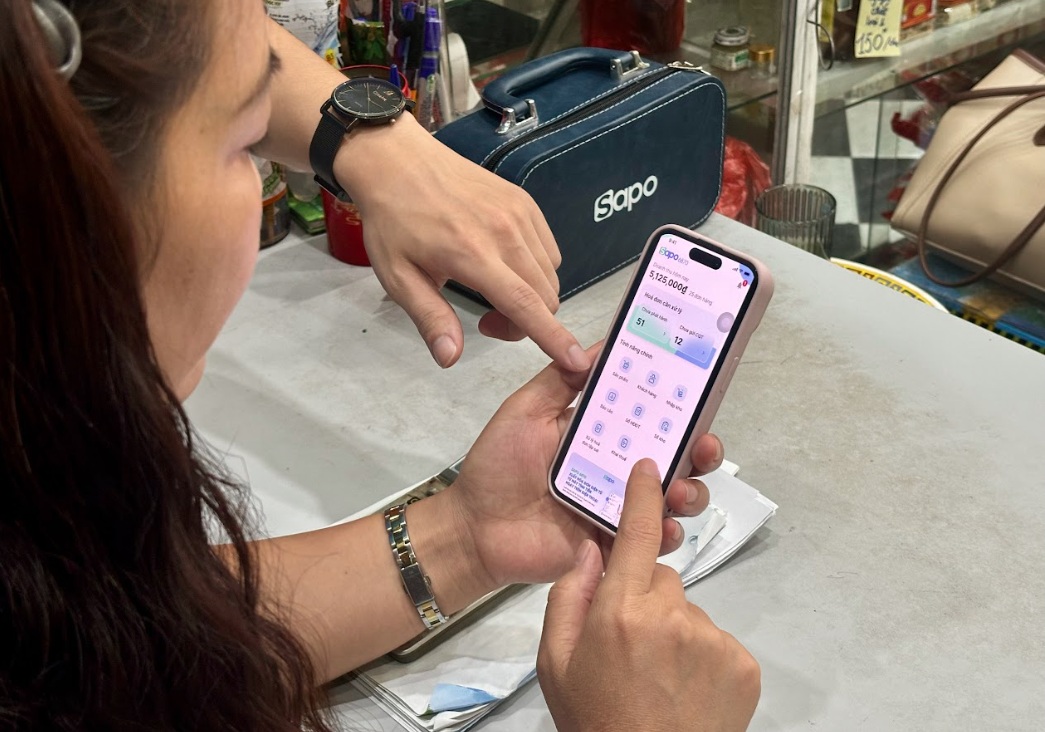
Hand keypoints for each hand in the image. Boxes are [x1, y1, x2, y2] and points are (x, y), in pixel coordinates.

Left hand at [343, 117, 589, 370]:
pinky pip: (549, 250)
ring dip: (533, 298)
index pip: (526, 305)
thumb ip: (430, 318)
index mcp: (473, 254)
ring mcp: (519, 214)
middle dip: (527, 323)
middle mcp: (505, 232)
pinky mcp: (524, 202)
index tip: (576, 362)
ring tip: (493, 292)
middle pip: (545, 296)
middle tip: (486, 322)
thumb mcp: (398, 277)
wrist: (397, 161)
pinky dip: (537, 270)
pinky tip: (505, 267)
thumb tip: (450, 358)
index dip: (553, 337)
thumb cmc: (393, 220)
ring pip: (551, 275)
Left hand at [447, 343, 725, 589]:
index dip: (682, 408)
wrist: (473, 528)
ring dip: (689, 492)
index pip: (655, 418)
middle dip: (702, 452)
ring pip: (673, 500)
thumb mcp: (526, 411)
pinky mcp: (613, 544)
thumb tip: (601, 345)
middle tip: (705, 446)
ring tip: (680, 489)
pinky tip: (665, 527)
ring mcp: (619, 509)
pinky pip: (649, 541)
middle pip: (677, 459)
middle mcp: (619, 470)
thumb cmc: (497, 466)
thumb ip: (561, 380)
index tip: (701, 395)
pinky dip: (665, 535)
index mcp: (603, 436)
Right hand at [537, 459, 760, 731]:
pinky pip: (717, 640)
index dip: (642, 496)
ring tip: (658, 677)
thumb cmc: (596, 721)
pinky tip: (685, 688)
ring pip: (689, 611)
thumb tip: (590, 550)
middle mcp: (672, 615)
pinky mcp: (742, 663)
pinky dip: (703, 656)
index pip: (635, 535)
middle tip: (630, 646)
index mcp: (620, 611)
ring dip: (675, 631)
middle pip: (660, 578)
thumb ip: (569, 598)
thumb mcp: (556, 664)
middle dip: (645, 599)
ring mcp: (713, 638)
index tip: (648, 468)